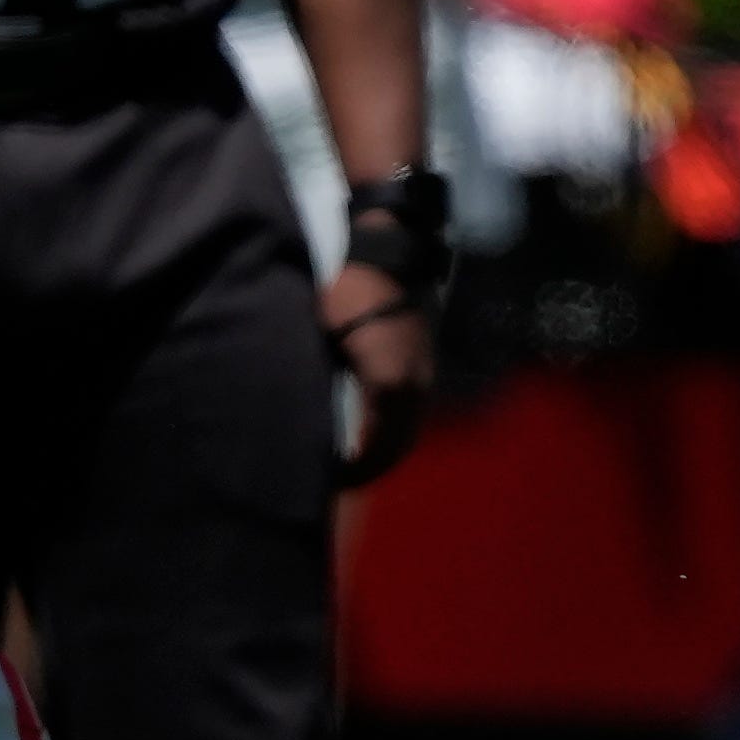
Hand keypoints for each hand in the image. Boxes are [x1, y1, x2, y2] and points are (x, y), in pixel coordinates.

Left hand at [324, 256, 437, 487]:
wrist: (386, 258)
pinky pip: (414, 414)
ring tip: (356, 463)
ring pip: (410, 432)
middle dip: (372, 469)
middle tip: (340, 481)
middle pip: (398, 448)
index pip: (375, 448)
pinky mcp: (425, 367)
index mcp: (389, 385)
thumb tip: (313, 426)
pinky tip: (372, 434)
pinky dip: (396, 433)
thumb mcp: (326, 342)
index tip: (328, 480)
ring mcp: (424, 377)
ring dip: (387, 453)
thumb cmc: (348, 296)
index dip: (353, 471)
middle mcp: (414, 388)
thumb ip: (327, 388)